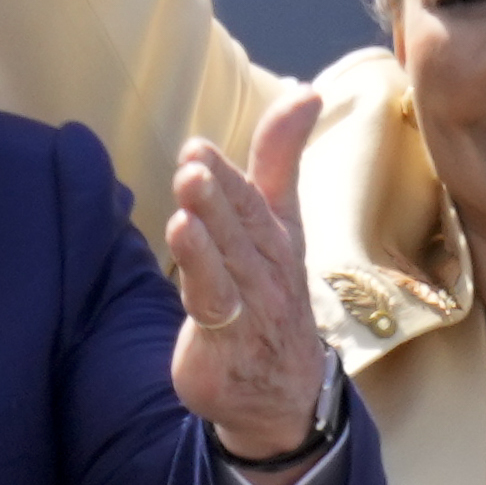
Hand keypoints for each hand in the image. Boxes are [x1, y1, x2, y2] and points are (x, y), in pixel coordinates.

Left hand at [169, 90, 332, 462]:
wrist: (282, 392)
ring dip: (210, 222)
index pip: (265, 192)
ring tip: (191, 185)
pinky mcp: (226, 338)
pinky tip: (181, 234)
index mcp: (279, 235)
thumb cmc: (272, 294)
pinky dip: (199, 267)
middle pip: (245, 221)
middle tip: (197, 157)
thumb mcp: (278, 227)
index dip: (254, 157)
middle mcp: (269, 266)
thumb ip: (279, 161)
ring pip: (229, 257)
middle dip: (222, 188)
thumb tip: (305, 92)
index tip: (241, 125)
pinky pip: (214, 298)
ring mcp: (252, 303)